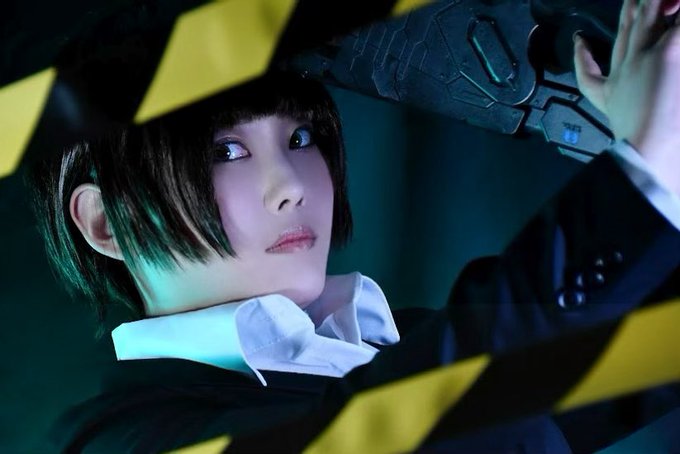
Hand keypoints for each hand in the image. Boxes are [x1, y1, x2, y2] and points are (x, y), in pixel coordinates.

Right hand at [574, 0, 679, 194]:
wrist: (646, 150)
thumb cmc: (641, 149)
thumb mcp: (618, 131)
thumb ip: (615, 115)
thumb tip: (624, 130)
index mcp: (611, 95)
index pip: (590, 72)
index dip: (581, 55)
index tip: (578, 41)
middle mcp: (625, 72)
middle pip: (623, 38)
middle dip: (625, 18)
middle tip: (629, 2)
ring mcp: (646, 60)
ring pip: (645, 24)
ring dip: (645, 7)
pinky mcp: (668, 55)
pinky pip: (673, 29)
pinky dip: (672, 15)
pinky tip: (671, 7)